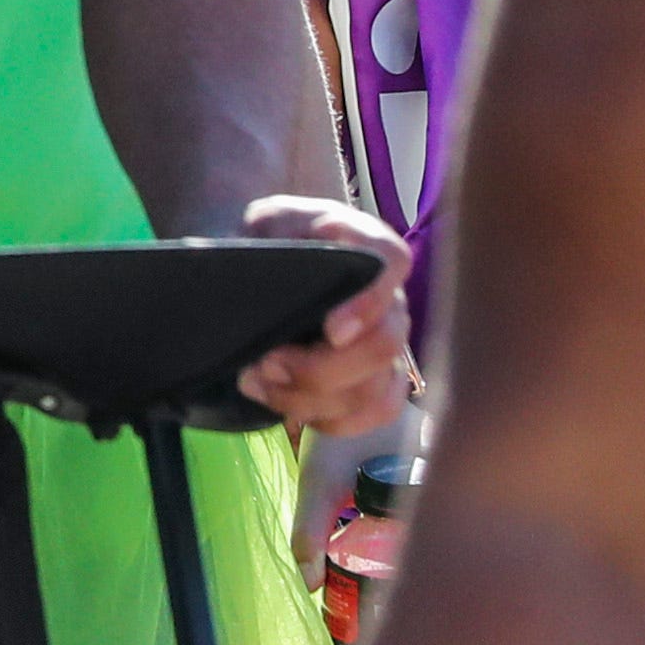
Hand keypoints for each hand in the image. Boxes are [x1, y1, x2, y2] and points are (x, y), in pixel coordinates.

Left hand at [234, 193, 414, 432]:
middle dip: (320, 368)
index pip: (390, 261)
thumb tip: (254, 290)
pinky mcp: (383, 378)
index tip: (331, 331)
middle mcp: (387, 295)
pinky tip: (285, 405)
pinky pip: (378, 412)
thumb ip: (267, 245)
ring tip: (256, 383)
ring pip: (376, 389)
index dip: (370, 301)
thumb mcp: (258, 226)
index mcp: (360, 241)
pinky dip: (330, 418)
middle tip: (264, 364)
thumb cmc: (264, 240)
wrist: (264, 263)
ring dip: (312, 399)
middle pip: (383, 345)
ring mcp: (388, 340)